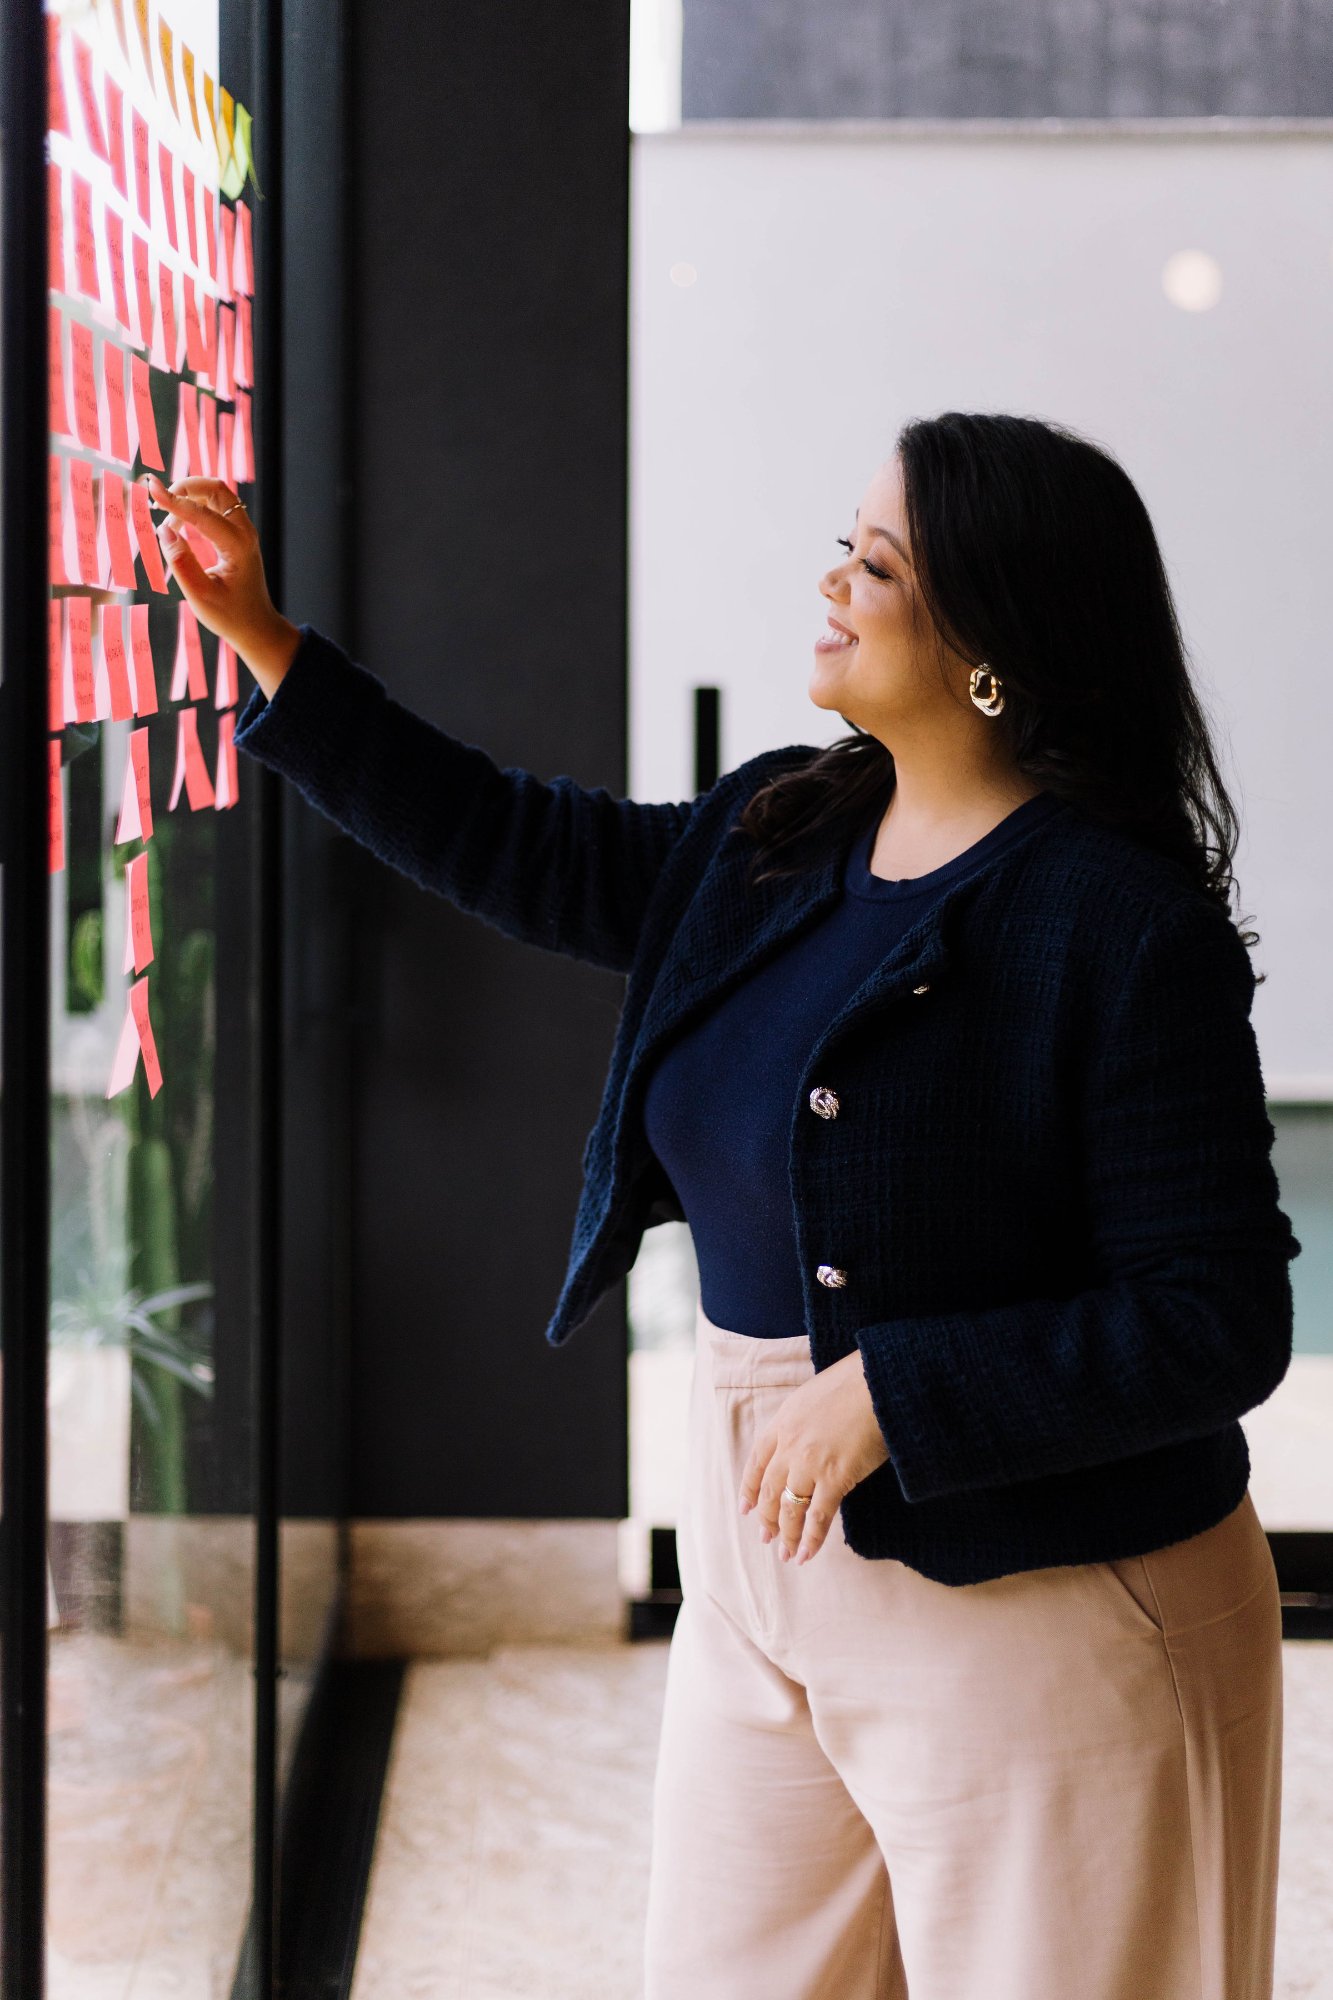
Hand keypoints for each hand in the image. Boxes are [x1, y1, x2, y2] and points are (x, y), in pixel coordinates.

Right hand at [143, 473, 299, 697]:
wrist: (255, 625)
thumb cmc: (229, 615)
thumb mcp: (200, 596)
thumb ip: (182, 563)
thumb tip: (164, 531)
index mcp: (237, 546)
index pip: (202, 513)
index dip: (174, 500)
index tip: (150, 489)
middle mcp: (245, 532)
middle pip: (216, 488)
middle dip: (186, 486)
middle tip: (160, 501)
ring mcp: (243, 531)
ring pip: (217, 494)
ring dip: (190, 494)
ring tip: (167, 517)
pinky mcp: (237, 533)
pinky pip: (217, 506)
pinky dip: (196, 504)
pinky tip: (178, 523)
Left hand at [737, 1348, 889, 1565]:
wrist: (878, 1381)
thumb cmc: (855, 1383)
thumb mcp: (814, 1396)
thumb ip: (803, 1421)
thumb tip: (808, 1438)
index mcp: (782, 1422)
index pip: (757, 1462)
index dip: (750, 1488)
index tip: (747, 1508)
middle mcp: (789, 1445)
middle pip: (771, 1490)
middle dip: (766, 1518)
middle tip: (766, 1537)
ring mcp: (809, 1464)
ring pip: (790, 1508)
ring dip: (786, 1535)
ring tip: (786, 1554)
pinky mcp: (835, 1478)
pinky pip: (818, 1517)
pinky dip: (811, 1539)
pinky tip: (806, 1554)